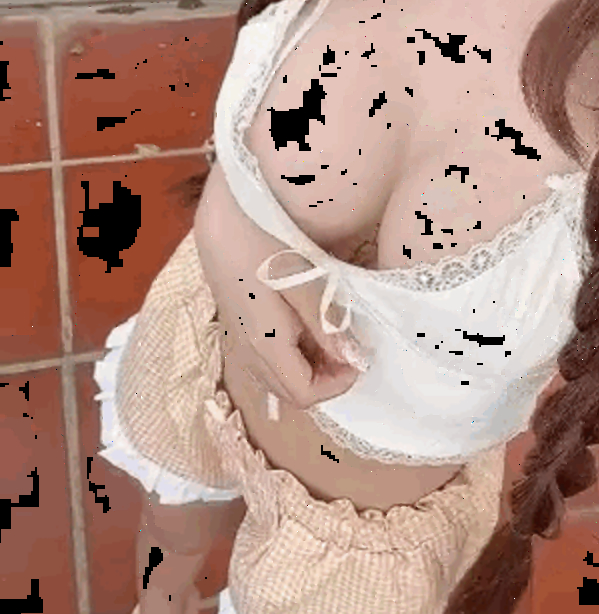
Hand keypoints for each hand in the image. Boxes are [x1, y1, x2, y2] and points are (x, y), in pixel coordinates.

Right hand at [194, 164, 366, 410]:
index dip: (338, 385)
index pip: (305, 394)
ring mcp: (240, 340)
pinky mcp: (239, 324)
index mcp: (267, 347)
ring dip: (310, 366)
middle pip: (290, 390)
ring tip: (333, 334)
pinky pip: (268, 356)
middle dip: (326, 378)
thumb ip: (327, 324)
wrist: (223, 220)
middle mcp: (249, 353)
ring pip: (278, 375)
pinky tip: (307, 322)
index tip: (360, 357)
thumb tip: (352, 361)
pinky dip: (293, 352)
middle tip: (351, 347)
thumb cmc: (266, 245)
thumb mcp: (304, 283)